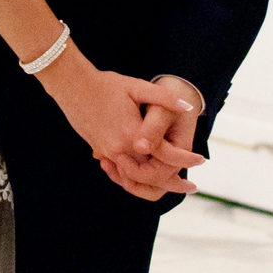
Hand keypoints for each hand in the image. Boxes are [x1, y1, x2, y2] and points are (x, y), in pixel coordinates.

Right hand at [40, 54, 203, 191]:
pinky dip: (133, 178)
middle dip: (172, 183)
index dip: (185, 159)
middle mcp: (120, 149)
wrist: (72, 86)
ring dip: (151, 185)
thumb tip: (188, 107)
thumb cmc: (105, 85)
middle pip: (150, 176)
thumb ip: (163, 98)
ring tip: (171, 186)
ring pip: (133, 180)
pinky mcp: (99, 152)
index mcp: (133, 134)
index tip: (201, 160)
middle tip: (190, 187)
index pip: (165, 156)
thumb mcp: (137, 87)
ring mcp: (107, 153)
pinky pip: (119, 172)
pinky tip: (144, 176)